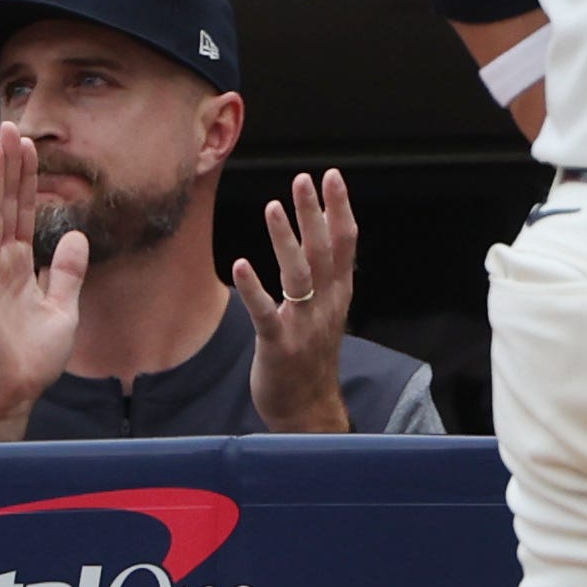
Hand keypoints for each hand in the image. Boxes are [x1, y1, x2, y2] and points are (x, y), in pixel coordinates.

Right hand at [0, 126, 87, 440]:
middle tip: (11, 127)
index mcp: (18, 267)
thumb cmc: (32, 357)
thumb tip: (74, 238)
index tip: (30, 148)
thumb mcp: (63, 309)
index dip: (27, 181)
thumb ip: (66, 273)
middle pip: (4, 206)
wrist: (13, 393)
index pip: (22, 214)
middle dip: (9, 168)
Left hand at [236, 168, 360, 432]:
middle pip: (325, 251)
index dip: (339, 209)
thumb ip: (322, 279)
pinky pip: (265, 313)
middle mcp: (327, 306)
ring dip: (287, 240)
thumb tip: (317, 239)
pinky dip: (254, 288)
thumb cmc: (310, 357)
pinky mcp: (278, 345)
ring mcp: (304, 325)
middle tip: (305, 179)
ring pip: (299, 275)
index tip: (332, 177)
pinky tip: (241, 263)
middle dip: (315, 213)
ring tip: (273, 207)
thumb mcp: (324, 313)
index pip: (346, 244)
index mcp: (338, 295)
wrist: (307, 409)